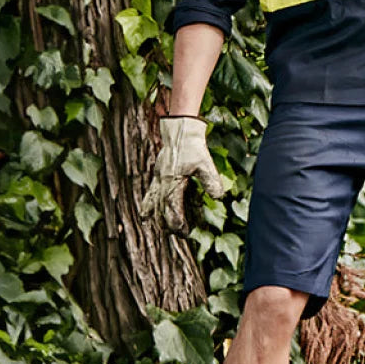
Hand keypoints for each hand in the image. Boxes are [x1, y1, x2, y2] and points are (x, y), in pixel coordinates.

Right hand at [140, 116, 224, 233]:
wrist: (179, 130)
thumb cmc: (193, 147)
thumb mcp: (205, 163)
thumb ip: (211, 181)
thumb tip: (218, 198)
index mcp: (172, 182)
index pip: (172, 210)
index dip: (178, 224)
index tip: (185, 232)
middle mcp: (162, 183)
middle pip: (160, 211)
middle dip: (168, 224)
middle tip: (180, 233)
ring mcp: (157, 179)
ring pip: (152, 204)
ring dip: (157, 218)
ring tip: (163, 228)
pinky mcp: (158, 175)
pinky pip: (149, 195)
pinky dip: (148, 206)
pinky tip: (146, 215)